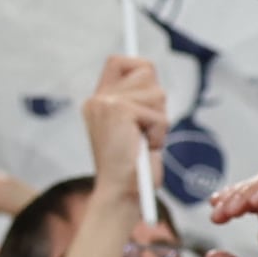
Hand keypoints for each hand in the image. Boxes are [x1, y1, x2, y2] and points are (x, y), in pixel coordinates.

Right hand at [76, 56, 166, 217]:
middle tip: (146, 130)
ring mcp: (107, 103)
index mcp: (98, 102)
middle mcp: (98, 99)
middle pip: (145, 70)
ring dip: (159, 121)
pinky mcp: (120, 111)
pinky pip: (158, 115)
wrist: (120, 195)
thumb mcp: (133, 129)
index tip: (148, 89)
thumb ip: (138, 102)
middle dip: (156, 101)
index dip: (138, 68)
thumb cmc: (132, 170)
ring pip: (157, 93)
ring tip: (145, 142)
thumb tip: (151, 77)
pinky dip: (159, 133)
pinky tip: (145, 148)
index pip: (119, 61)